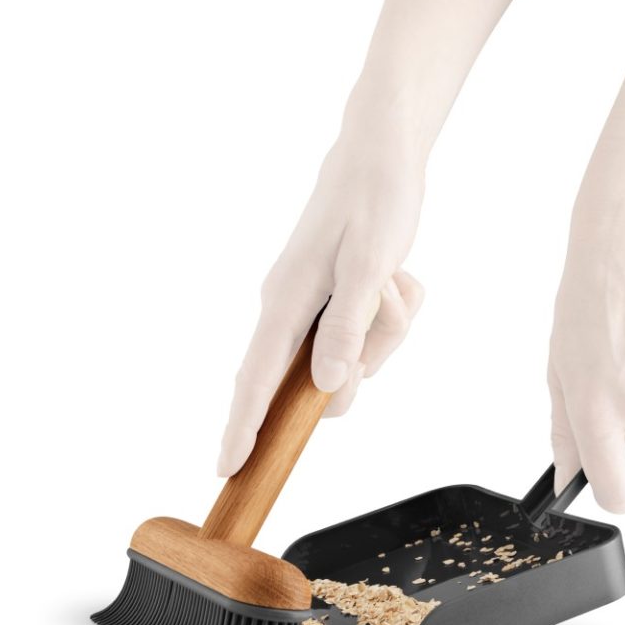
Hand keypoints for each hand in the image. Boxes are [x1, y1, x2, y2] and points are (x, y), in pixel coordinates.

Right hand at [216, 127, 424, 476]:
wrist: (380, 156)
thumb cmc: (372, 202)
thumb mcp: (368, 265)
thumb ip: (346, 327)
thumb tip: (327, 383)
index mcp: (286, 302)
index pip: (256, 379)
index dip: (242, 426)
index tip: (228, 467)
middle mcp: (291, 310)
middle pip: (318, 379)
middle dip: (361, 359)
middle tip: (383, 304)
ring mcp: (313, 306)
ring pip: (353, 356)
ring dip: (384, 328)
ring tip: (392, 278)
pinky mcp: (335, 300)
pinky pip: (368, 333)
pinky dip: (390, 313)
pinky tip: (396, 276)